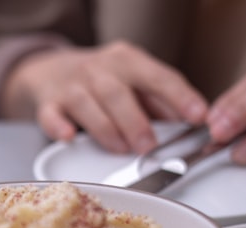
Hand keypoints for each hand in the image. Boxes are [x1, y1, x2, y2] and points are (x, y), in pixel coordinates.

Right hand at [2, 40, 206, 153]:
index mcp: (127, 60)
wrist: (50, 69)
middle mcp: (98, 69)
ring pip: (87, 104)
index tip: (197, 116)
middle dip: (136, 121)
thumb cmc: (100, 80)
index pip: (157, 76)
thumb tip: (188, 125)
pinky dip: (59, 127)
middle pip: (118, 92)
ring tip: (121, 149)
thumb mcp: (133, 80)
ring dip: (106, 129)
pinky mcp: (48, 104)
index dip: (180, 97)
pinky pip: (51, 115)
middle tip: (150, 146)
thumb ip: (158, 102)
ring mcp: (70, 86)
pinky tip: (68, 136)